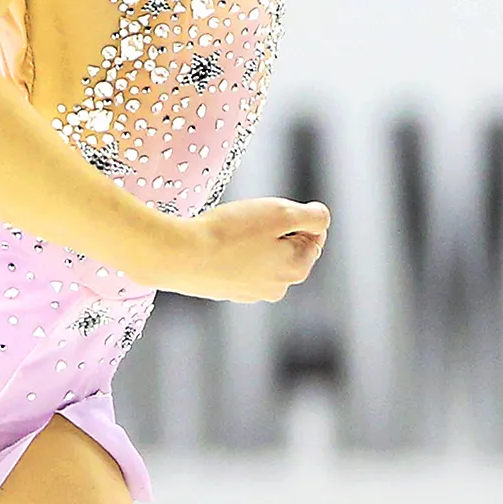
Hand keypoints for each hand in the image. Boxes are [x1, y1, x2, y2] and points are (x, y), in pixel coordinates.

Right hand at [155, 197, 329, 302]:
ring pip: (262, 257)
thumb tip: (322, 217)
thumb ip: (312, 216)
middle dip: (273, 230)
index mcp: (297, 269)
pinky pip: (238, 265)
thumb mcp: (280, 213)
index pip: (314, 236)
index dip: (295, 215)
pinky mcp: (225, 291)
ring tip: (229, 231)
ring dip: (252, 241)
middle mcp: (278, 288)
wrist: (180, 256)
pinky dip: (232, 252)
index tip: (269, 210)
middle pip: (288, 248)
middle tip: (248, 219)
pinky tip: (215, 244)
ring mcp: (250, 293)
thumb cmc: (230, 232)